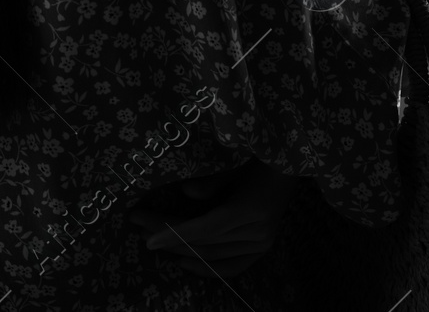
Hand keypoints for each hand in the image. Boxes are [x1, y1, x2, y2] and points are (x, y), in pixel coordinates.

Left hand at [127, 158, 301, 278]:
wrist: (289, 167)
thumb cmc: (258, 161)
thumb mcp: (232, 166)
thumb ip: (209, 183)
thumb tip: (185, 193)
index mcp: (247, 210)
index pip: (203, 229)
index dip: (174, 234)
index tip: (147, 238)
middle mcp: (256, 232)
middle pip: (203, 242)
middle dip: (169, 236)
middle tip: (140, 226)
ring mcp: (261, 243)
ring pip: (213, 255)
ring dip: (181, 250)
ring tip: (155, 240)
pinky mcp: (262, 247)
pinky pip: (231, 266)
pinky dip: (207, 268)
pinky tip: (184, 263)